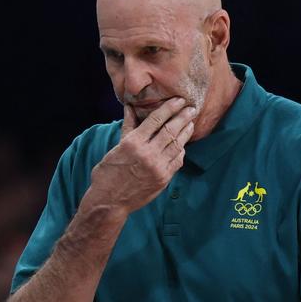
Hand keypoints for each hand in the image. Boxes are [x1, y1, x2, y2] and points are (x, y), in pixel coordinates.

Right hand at [89, 97, 194, 213]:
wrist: (110, 201)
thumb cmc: (108, 172)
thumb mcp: (116, 147)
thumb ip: (128, 126)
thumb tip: (129, 107)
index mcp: (133, 142)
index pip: (156, 120)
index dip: (169, 108)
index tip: (179, 100)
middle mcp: (147, 153)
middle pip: (170, 130)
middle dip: (183, 117)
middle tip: (192, 108)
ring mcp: (157, 167)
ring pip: (177, 145)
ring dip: (185, 132)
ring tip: (190, 123)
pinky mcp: (163, 179)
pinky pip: (177, 161)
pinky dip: (180, 151)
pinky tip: (182, 144)